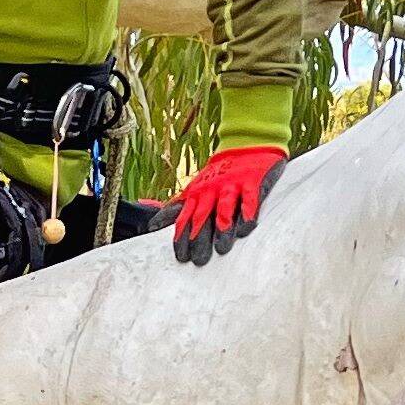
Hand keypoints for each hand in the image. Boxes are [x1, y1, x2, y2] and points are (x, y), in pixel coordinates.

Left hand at [171, 142, 283, 263]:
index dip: (182, 237)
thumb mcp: (195, 188)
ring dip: (223, 228)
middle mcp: (212, 190)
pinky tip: (246, 228)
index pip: (185, 217)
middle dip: (199, 238)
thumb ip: (177, 208)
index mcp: (197, 194)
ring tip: (222, 248)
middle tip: (199, 259)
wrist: (245, 145)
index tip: (181, 257)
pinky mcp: (252, 181)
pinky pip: (250, 198)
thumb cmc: (219, 175)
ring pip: (225, 208)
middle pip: (203, 216)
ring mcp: (232, 185)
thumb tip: (152, 226)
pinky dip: (248, 212)